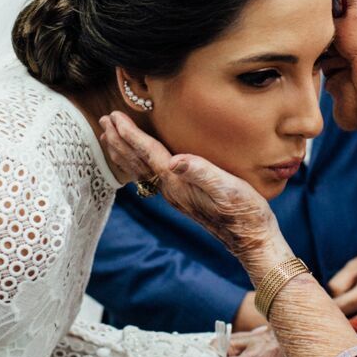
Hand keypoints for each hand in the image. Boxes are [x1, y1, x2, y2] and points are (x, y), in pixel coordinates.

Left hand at [100, 111, 281, 266]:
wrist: (252, 239)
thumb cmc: (244, 212)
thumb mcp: (227, 187)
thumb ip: (201, 172)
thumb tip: (175, 160)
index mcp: (178, 183)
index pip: (147, 153)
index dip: (130, 134)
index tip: (113, 117)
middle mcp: (171, 190)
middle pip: (137, 162)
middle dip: (119, 141)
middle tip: (104, 121)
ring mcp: (175, 196)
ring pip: (140, 170)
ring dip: (124, 152)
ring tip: (112, 138)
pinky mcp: (183, 198)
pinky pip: (151, 177)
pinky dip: (138, 163)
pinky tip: (140, 162)